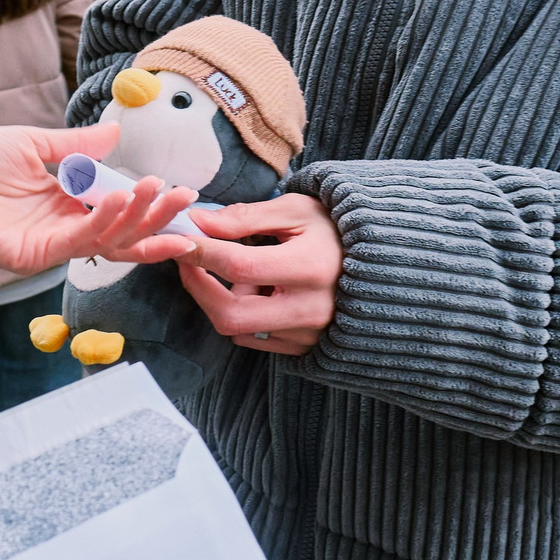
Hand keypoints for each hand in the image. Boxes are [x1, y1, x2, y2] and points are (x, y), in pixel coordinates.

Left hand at [0, 123, 197, 275]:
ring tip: (161, 193)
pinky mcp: (33, 256)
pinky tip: (121, 199)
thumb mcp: (32, 143)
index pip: (117, 209)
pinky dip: (103, 220)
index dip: (148, 204)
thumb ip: (76, 146)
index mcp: (64, 202)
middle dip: (156, 217)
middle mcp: (62, 226)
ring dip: (138, 218)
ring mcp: (49, 244)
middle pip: (122, 231)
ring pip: (108, 240)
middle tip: (185, 199)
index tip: (178, 191)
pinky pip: (78, 241)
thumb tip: (115, 134)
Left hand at [174, 192, 342, 354]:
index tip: (177, 238)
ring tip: (239, 272)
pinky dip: (243, 315)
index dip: (200, 252)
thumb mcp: (296, 211)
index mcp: (311, 268)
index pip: (239, 266)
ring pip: (239, 330)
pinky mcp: (304, 348)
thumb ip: (245, 218)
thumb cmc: (335, 230)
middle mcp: (311, 309)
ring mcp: (308, 334)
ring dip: (223, 300)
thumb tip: (198, 223)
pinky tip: (256, 291)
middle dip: (199, 288)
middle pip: (231, 314)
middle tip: (188, 261)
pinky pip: (255, 339)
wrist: (383, 264)